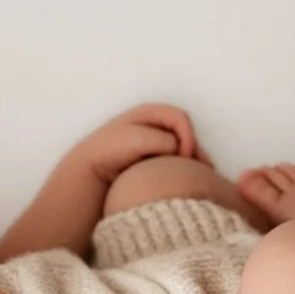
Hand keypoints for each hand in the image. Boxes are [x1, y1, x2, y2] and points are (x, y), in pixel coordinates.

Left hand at [69, 103, 213, 184]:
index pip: (181, 118)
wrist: (91, 168)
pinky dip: (184, 168)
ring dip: (192, 161)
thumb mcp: (138, 139)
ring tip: (203, 178)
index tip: (184, 155)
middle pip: (185, 133)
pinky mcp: (153, 158)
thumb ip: (163, 140)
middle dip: (194, 150)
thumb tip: (179, 150)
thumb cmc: (110, 149)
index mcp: (151, 113)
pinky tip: (191, 180)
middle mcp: (155, 125)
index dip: (187, 135)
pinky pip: (174, 160)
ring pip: (182, 148)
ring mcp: (155, 142)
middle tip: (201, 170)